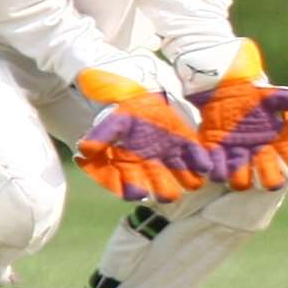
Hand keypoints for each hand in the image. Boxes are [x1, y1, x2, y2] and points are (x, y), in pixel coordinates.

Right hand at [74, 62, 210, 202]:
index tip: (137, 191)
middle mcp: (153, 168)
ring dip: (189, 181)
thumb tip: (84, 150)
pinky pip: (200, 162)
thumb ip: (100, 136)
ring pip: (185, 182)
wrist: (146, 95)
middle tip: (168, 190)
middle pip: (163, 192)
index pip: (131, 189)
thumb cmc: (128, 113)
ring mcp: (173, 159)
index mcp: (132, 166)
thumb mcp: (113, 122)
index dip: (134, 191)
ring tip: (191, 180)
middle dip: (166, 192)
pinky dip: (202, 164)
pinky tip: (204, 165)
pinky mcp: (190, 148)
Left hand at [187, 39, 287, 190]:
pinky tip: (219, 150)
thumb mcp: (279, 97)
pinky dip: (218, 167)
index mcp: (281, 145)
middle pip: (271, 183)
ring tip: (238, 154)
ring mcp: (240, 159)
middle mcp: (262, 157)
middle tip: (263, 155)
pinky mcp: (218, 157)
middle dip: (269, 176)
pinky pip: (218, 175)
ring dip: (241, 174)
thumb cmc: (255, 94)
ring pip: (243, 184)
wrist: (224, 88)